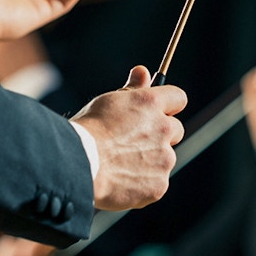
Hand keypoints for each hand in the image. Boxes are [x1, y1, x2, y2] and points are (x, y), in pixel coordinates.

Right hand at [72, 65, 186, 210]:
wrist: (77, 165)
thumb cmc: (87, 130)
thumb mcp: (108, 102)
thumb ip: (132, 89)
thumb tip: (143, 71)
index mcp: (151, 104)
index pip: (177, 98)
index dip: (167, 106)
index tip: (157, 113)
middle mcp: (163, 128)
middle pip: (175, 129)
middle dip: (160, 135)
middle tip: (133, 142)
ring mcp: (164, 158)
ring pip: (165, 158)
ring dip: (151, 160)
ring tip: (120, 165)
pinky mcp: (159, 185)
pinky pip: (156, 182)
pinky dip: (143, 183)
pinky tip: (121, 181)